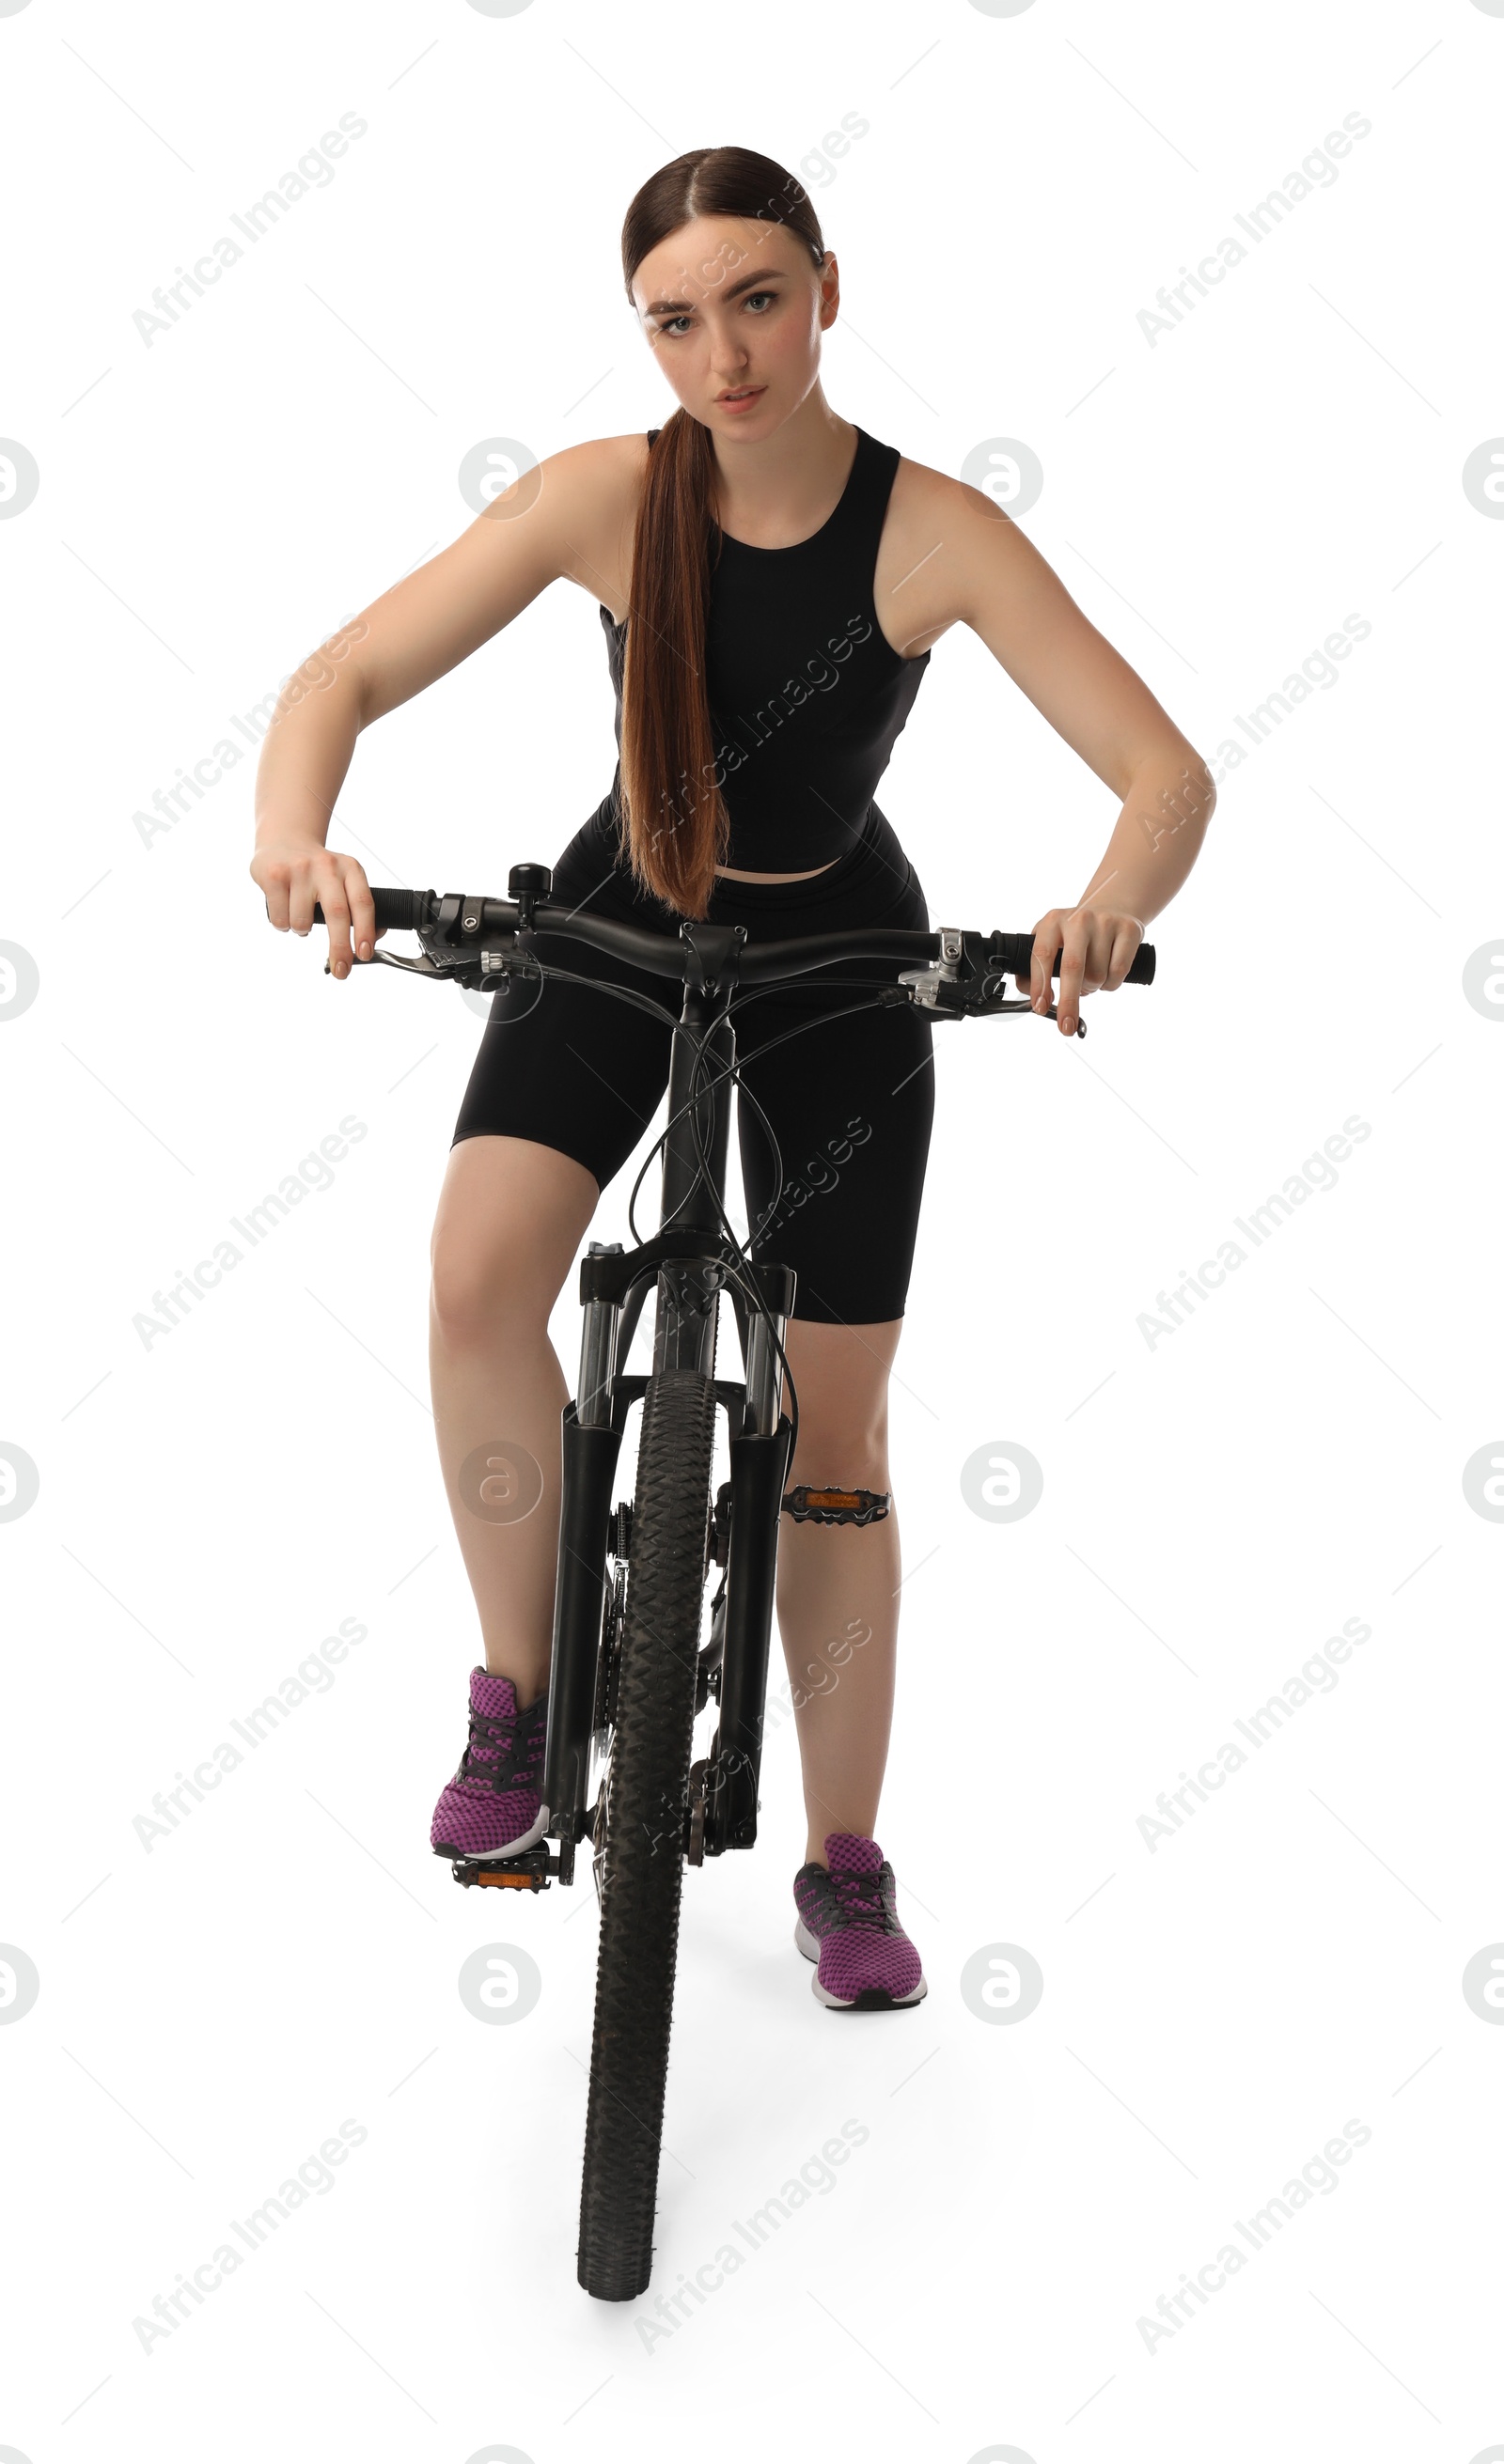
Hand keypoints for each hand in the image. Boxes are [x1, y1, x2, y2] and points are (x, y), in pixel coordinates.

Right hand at [250, 841, 380, 981]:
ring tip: (300, 916)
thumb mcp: (345, 880)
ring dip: (302, 931)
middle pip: (338, 914)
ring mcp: (299, 869)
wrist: (284, 841)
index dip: (366, 931)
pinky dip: (283, 924)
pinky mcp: (274, 875)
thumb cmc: (319, 871)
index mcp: (350, 868)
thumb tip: (373, 939)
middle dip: (340, 948)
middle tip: (341, 970)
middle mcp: (327, 866)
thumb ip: (360, 907)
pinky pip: (280, 918)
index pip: (363, 903)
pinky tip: (284, 908)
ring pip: (303, 922)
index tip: (364, 954)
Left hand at [1017, 903, 1144, 1035]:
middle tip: (1066, 1026)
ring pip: (1097, 975)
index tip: (1040, 1007)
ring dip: (1092, 988)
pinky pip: (1118, 972)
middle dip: (1068, 1002)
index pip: (1042, 955)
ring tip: (1091, 977)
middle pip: (1072, 967)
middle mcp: (1078, 919)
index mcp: (1053, 922)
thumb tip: (1035, 1001)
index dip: (1040, 984)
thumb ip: (1038, 968)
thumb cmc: (1076, 935)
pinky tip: (1108, 974)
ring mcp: (1105, 922)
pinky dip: (1111, 984)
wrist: (1113, 908)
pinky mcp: (1129, 930)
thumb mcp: (1052, 941)